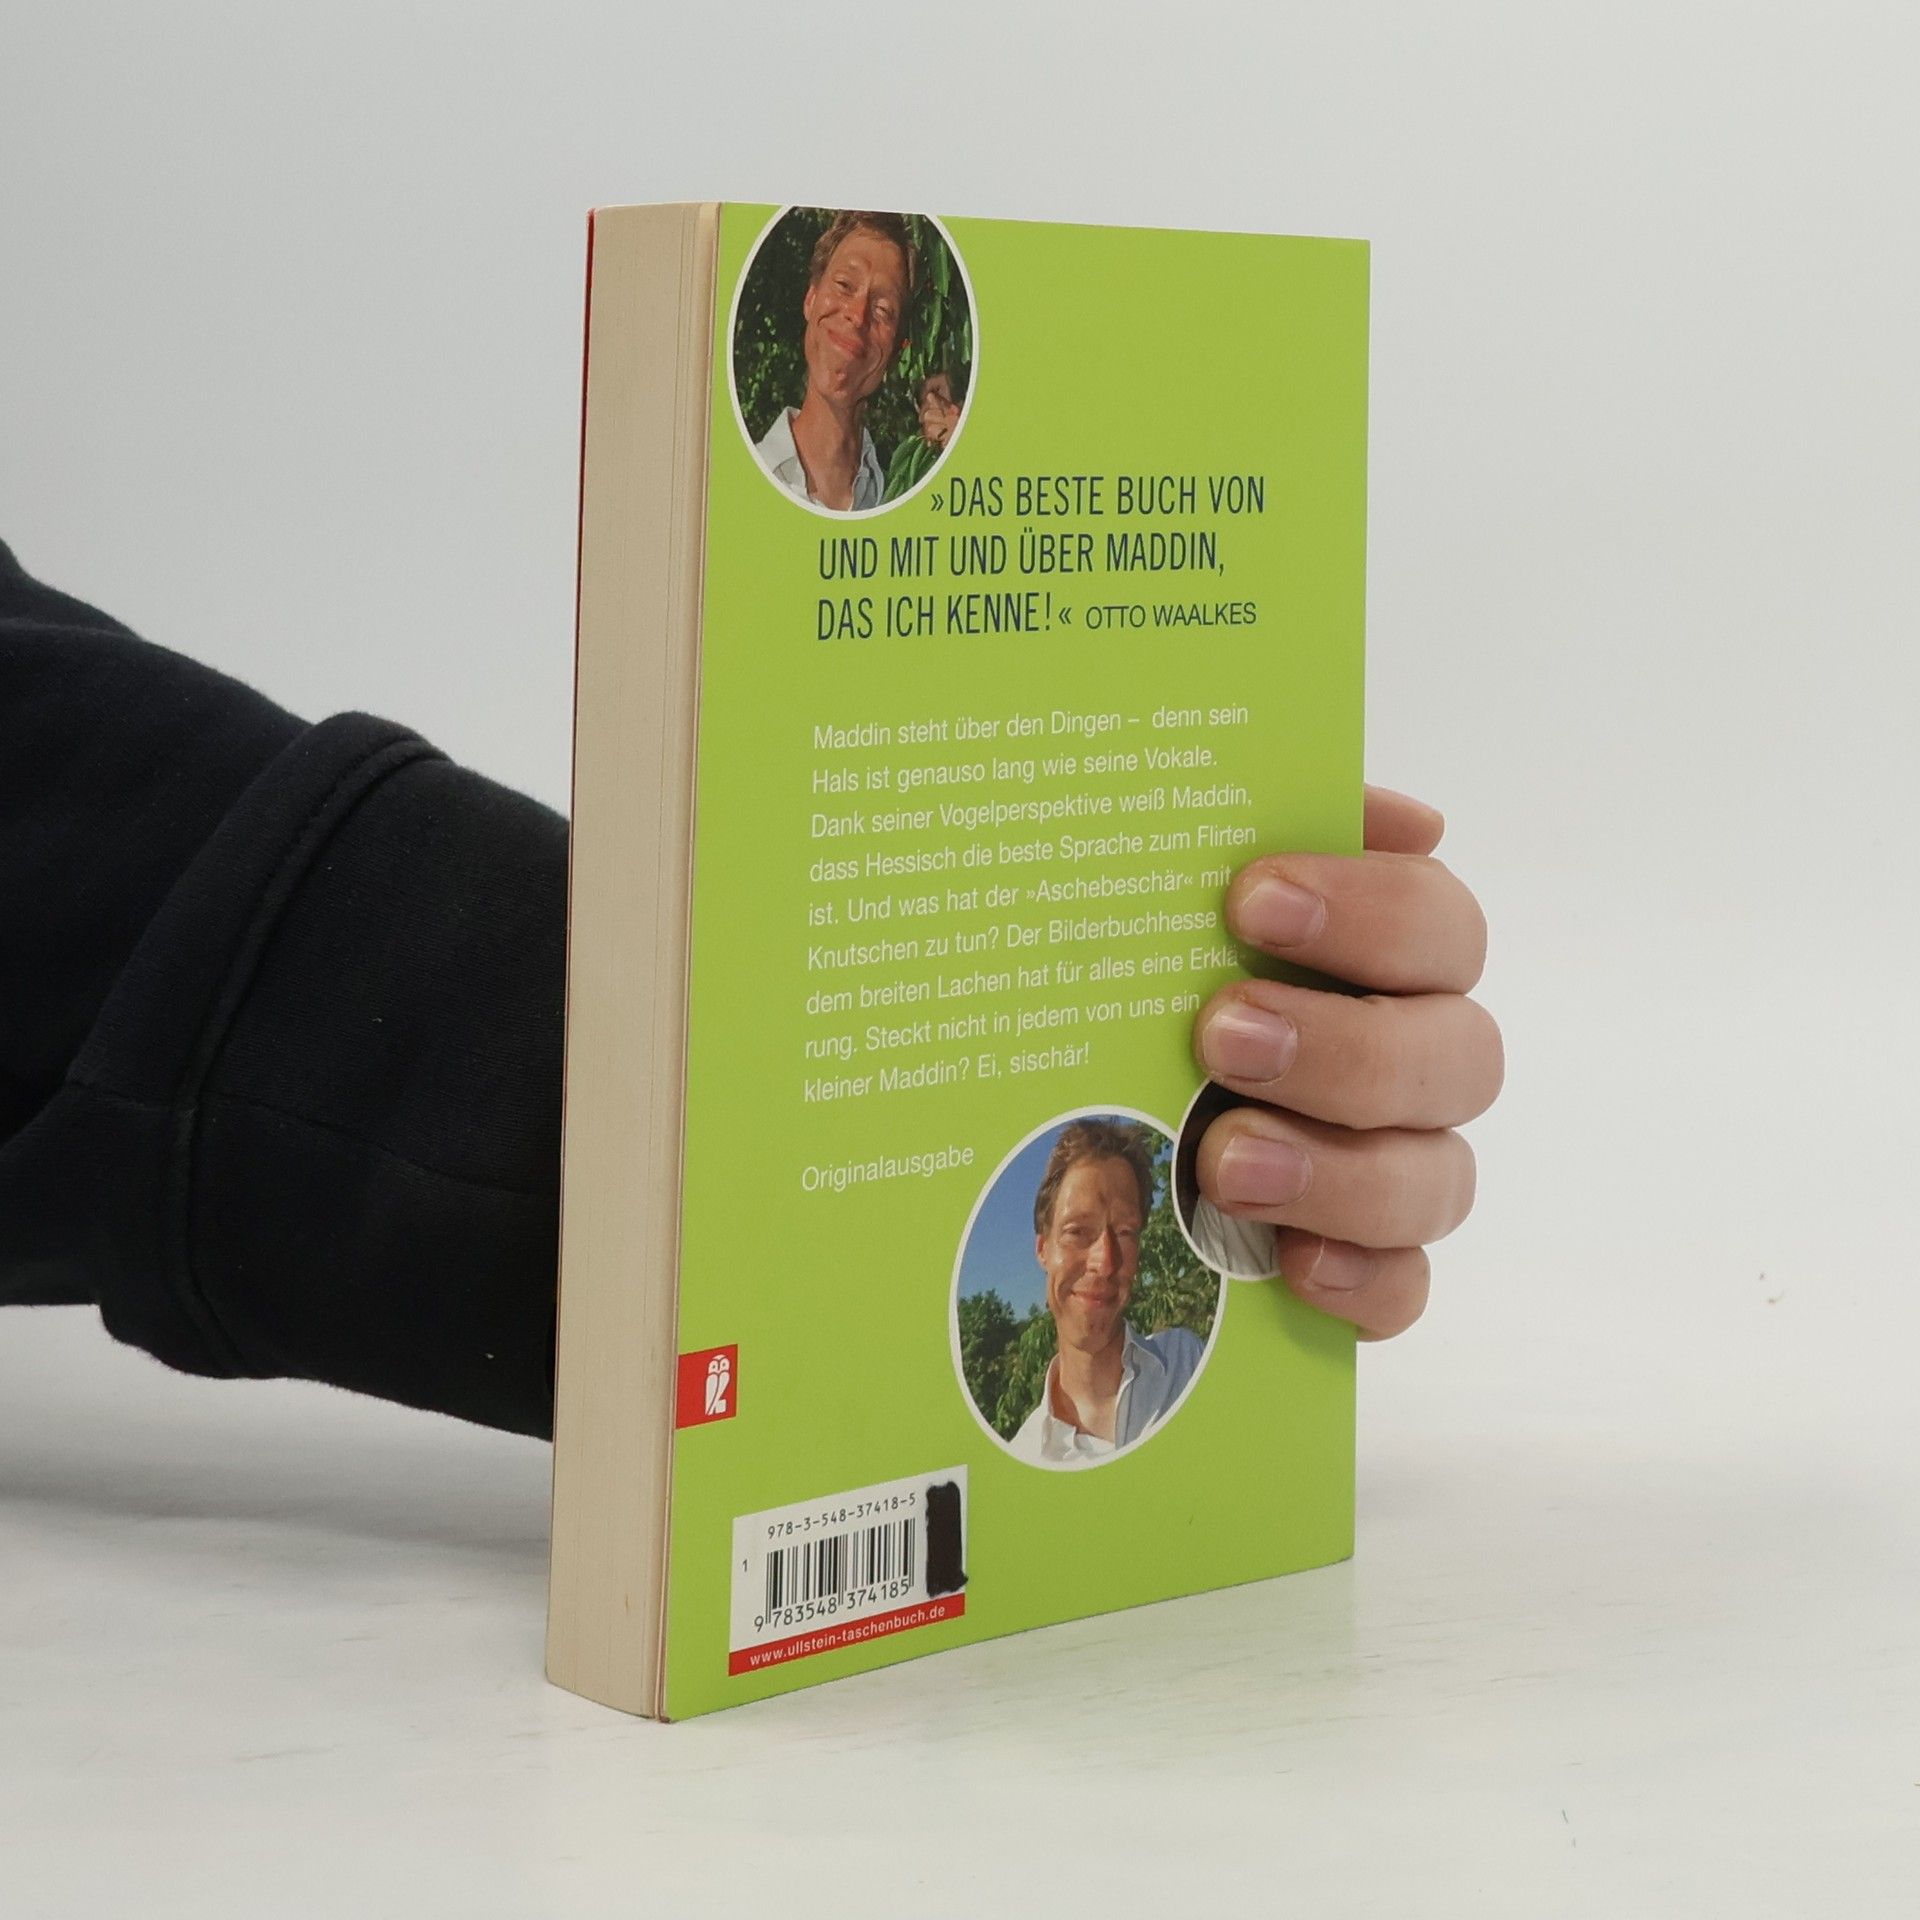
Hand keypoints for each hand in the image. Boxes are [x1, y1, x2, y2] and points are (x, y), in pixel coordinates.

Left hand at [1189, 785, 1501, 1337]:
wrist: (1096, 1125)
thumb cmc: (1152, 978)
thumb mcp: (1168, 895)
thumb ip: (1234, 827)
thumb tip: (1368, 804)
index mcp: (1386, 957)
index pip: (1435, 920)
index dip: (1367, 907)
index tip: (1251, 898)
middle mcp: (1415, 1057)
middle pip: (1456, 1053)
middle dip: (1344, 1047)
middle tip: (1221, 1034)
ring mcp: (1401, 1165)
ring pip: (1438, 1178)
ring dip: (1339, 1170)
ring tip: (1224, 1162)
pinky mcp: (1368, 1262)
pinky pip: (1408, 1287)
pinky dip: (1365, 1282)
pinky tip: (1295, 1268)